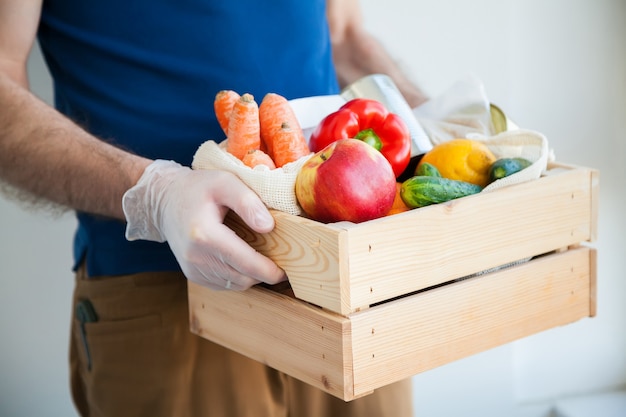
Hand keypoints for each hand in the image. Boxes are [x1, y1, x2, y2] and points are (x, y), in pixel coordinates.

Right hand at [122, 160, 285, 289]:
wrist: (164, 200)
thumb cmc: (197, 188)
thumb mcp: (224, 182)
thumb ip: (248, 202)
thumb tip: (268, 227)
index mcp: (204, 235)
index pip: (245, 263)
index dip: (270, 271)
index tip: (287, 270)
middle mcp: (196, 258)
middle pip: (243, 278)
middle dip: (265, 274)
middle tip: (281, 260)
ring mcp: (193, 269)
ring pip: (235, 284)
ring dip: (252, 276)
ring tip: (262, 257)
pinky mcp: (193, 275)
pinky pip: (224, 284)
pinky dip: (238, 276)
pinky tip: (243, 258)